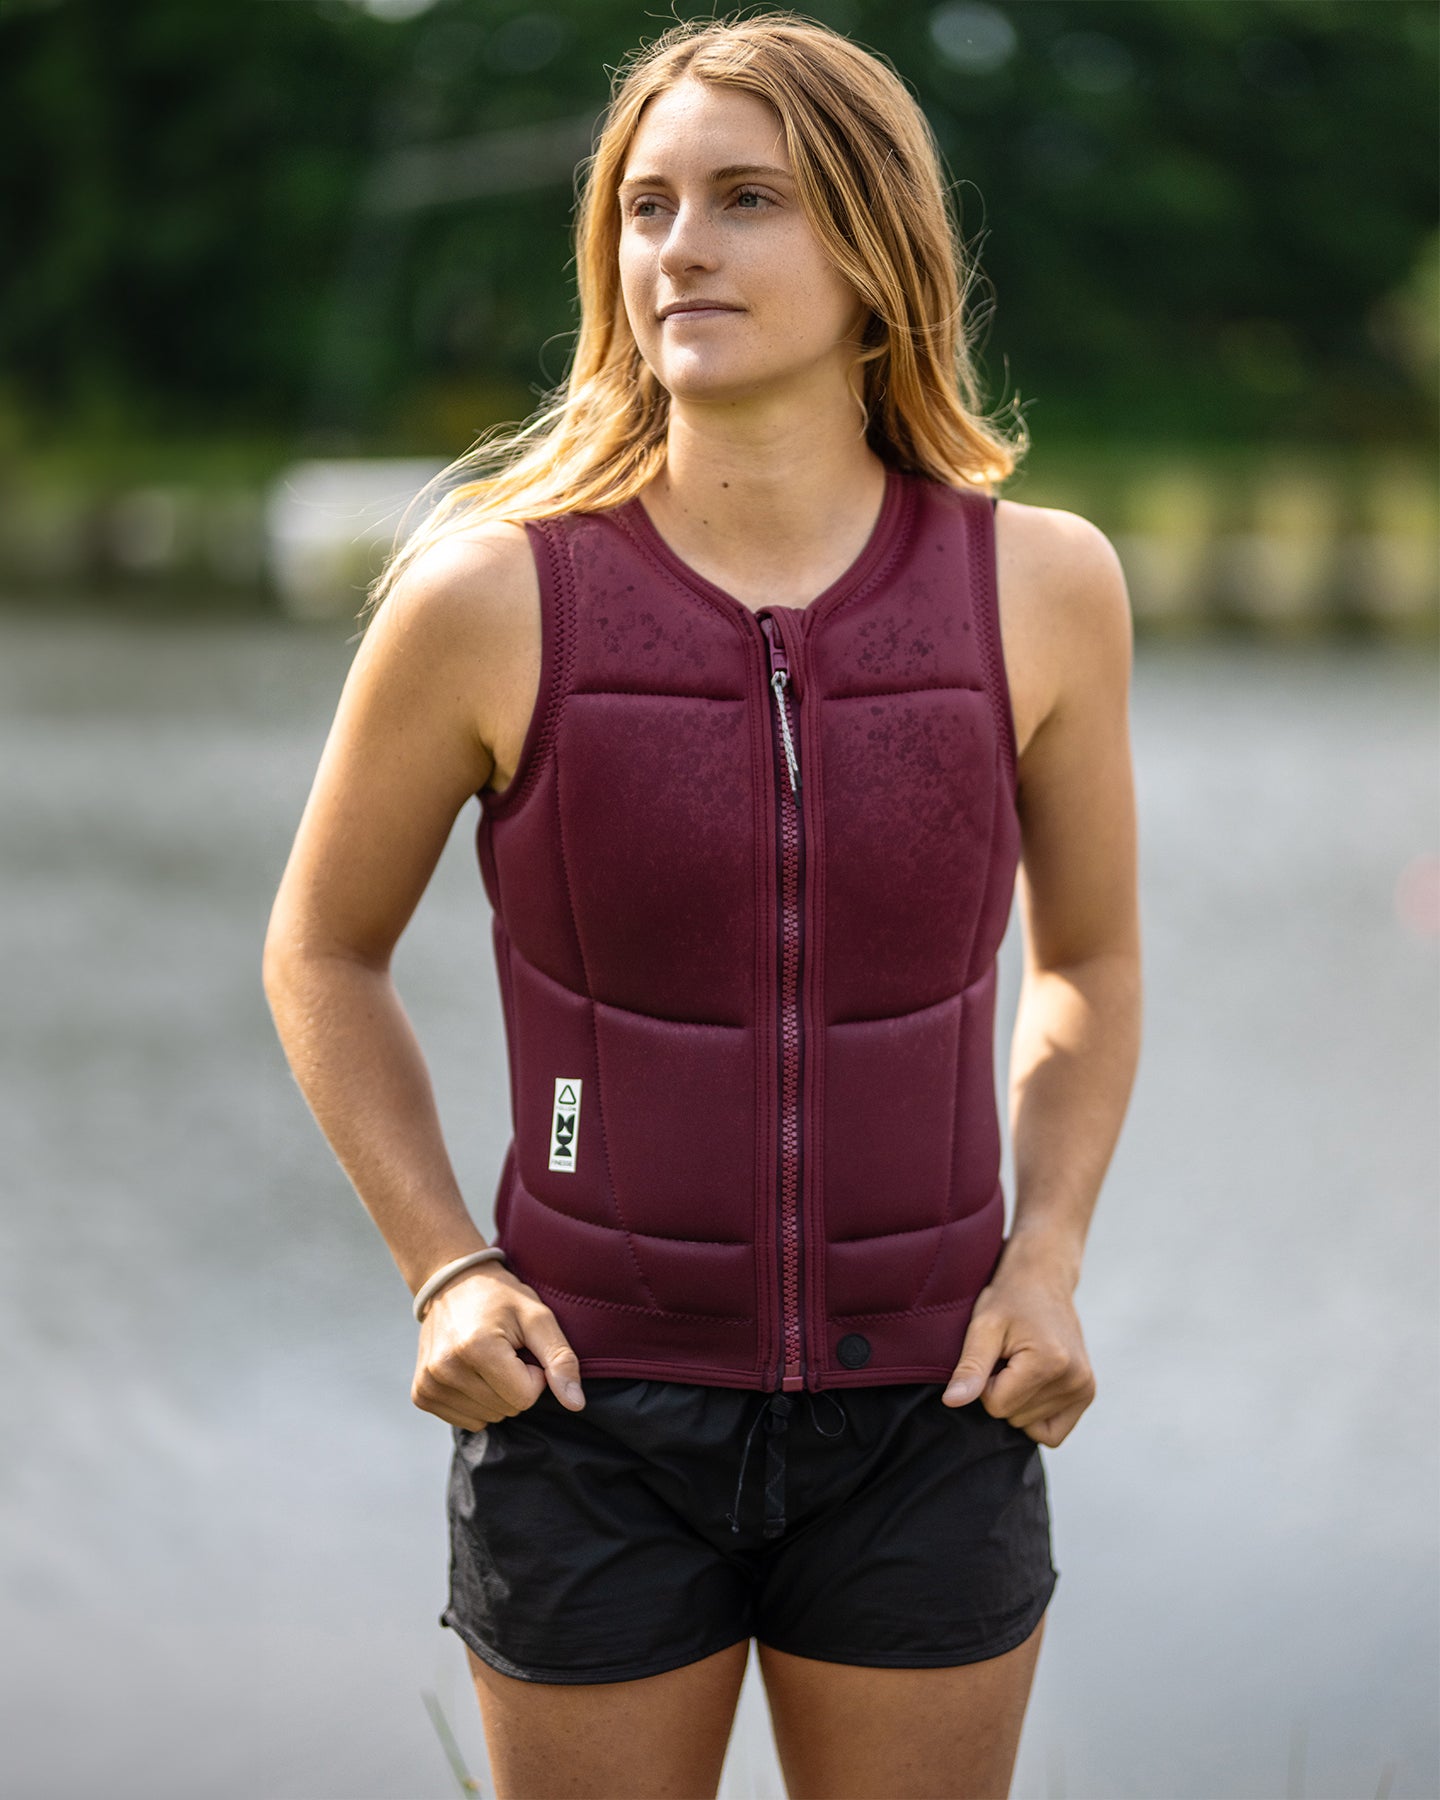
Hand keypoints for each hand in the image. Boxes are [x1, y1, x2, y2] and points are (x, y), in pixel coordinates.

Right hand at [411, 1262, 585, 1429]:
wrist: (452, 1284)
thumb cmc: (500, 1299)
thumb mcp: (538, 1317)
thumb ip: (560, 1359)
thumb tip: (576, 1404)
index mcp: (476, 1348)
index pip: (525, 1397)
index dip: (534, 1375)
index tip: (522, 1350)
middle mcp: (446, 1369)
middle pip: (506, 1410)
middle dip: (515, 1385)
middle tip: (505, 1352)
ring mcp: (429, 1384)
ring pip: (487, 1419)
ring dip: (496, 1394)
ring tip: (487, 1359)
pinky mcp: (421, 1394)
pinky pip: (467, 1421)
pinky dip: (477, 1402)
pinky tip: (471, 1372)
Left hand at [941, 1239, 1094, 1446]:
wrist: (1043, 1280)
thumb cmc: (1009, 1299)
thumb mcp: (983, 1327)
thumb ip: (970, 1368)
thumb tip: (952, 1402)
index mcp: (1050, 1363)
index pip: (996, 1406)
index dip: (985, 1383)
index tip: (994, 1355)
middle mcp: (1075, 1379)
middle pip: (1013, 1417)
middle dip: (1002, 1391)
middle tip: (1009, 1356)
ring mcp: (1085, 1388)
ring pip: (1029, 1425)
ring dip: (1018, 1398)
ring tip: (1022, 1362)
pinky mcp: (1087, 1393)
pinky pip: (1053, 1433)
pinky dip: (1036, 1415)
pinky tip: (1033, 1384)